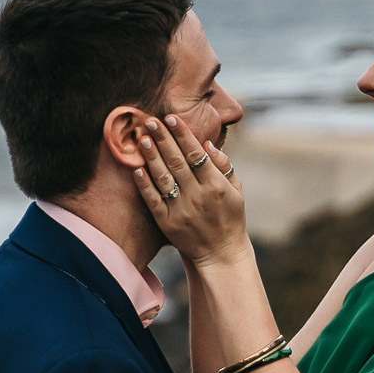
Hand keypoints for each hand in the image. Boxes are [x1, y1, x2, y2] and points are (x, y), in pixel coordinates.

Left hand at [133, 114, 247, 265]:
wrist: (221, 254)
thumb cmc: (230, 217)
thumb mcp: (236, 190)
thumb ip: (224, 165)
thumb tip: (207, 144)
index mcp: (216, 186)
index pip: (196, 154)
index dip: (182, 135)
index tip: (171, 118)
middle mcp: (198, 197)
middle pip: (177, 162)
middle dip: (163, 139)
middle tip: (151, 120)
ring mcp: (181, 210)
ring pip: (163, 178)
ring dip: (152, 157)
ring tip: (142, 138)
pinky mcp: (167, 223)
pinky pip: (153, 200)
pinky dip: (144, 184)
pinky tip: (137, 168)